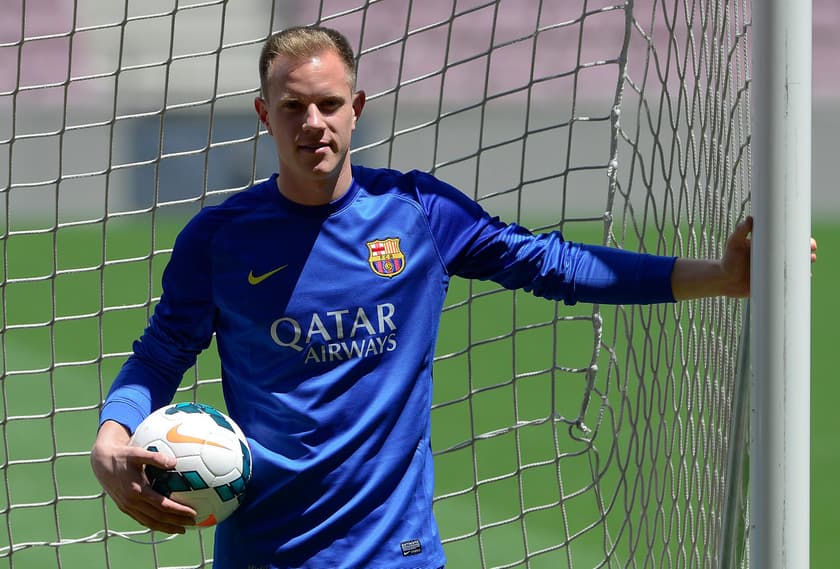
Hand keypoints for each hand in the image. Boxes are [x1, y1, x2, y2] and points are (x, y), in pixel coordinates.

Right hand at [91, 420, 196, 533]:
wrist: (101, 462)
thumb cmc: (123, 455)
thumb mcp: (138, 453)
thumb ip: (156, 457)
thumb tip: (174, 462)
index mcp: (137, 491)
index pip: (162, 505)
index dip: (178, 510)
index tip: (193, 512)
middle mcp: (132, 502)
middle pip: (158, 518)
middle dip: (176, 522)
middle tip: (193, 522)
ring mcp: (127, 507)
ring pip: (149, 522)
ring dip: (166, 527)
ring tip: (182, 529)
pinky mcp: (124, 508)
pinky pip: (142, 520)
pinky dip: (155, 524)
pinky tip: (165, 524)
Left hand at [671, 216, 817, 299]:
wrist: (724, 280)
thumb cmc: (728, 260)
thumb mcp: (733, 243)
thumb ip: (740, 231)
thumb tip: (749, 219)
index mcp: (768, 246)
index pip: (787, 239)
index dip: (800, 239)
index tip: (807, 241)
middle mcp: (774, 257)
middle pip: (796, 252)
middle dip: (807, 252)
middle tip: (811, 254)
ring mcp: (774, 270)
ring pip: (795, 266)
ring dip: (806, 264)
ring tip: (810, 263)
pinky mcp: (773, 282)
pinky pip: (789, 280)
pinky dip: (799, 279)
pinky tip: (806, 278)